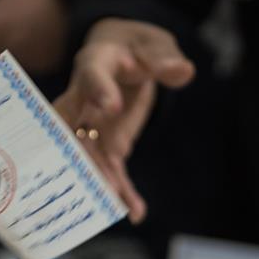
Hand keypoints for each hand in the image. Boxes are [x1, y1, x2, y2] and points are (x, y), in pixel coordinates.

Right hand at [53, 18, 195, 222]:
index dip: (99, 91)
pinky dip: (121, 190)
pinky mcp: (105, 143)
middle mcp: (83, 98)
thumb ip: (165, 59)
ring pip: (89, 156)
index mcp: (95, 64)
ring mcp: (91, 125)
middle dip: (84, 154)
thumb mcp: (154, 45)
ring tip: (119, 206)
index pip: (92, 75)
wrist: (125, 56)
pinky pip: (110, 168)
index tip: (111, 106)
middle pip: (75, 127)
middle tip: (102, 178)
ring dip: (102, 182)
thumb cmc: (137, 47)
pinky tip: (135, 212)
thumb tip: (183, 70)